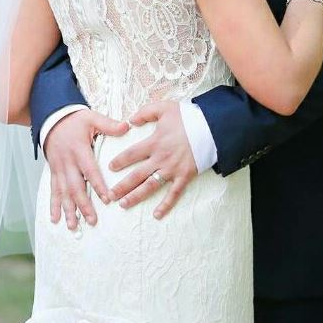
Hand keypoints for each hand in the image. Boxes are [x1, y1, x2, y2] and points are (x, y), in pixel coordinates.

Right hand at [43, 109, 128, 230]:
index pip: (90, 171)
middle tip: (92, 220)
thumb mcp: (92, 118)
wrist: (51, 118)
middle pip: (76, 187)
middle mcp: (67, 162)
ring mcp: (59, 168)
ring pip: (63, 192)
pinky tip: (55, 219)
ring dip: (68, 210)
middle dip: (83, 205)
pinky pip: (53, 190)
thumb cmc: (74, 119)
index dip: (98, 185)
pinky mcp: (54, 172)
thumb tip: (127, 126)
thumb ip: (109, 125)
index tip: (107, 199)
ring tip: (73, 226)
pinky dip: (53, 205)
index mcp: (79, 150)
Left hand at [108, 101, 198, 218]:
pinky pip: (174, 193)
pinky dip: (166, 205)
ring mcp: (173, 169)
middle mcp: (161, 158)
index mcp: (154, 142)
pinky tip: (156, 214)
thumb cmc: (188, 117)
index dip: (119, 161)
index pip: (131, 154)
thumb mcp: (164, 108)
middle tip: (110, 195)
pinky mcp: (185, 176)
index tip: (110, 168)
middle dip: (122, 186)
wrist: (212, 127)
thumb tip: (129, 120)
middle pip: (137, 175)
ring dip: (136, 196)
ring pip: (151, 186)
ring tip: (123, 204)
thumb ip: (145, 112)